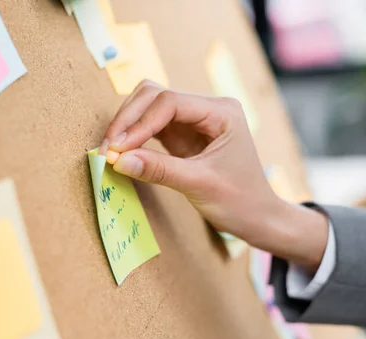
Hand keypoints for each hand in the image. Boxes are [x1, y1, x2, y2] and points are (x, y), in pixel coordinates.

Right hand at [101, 80, 327, 268]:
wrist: (256, 216)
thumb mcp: (199, 185)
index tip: (118, 148)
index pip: (169, 102)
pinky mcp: (182, 133)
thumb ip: (159, 170)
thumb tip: (119, 161)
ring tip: (112, 151)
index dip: (139, 123)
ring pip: (148, 105)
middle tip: (108, 149)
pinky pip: (150, 124)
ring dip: (128, 124)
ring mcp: (193, 119)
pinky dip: (134, 135)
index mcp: (221, 111)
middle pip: (155, 95)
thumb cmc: (239, 200)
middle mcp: (207, 108)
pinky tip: (123, 151)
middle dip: (128, 119)